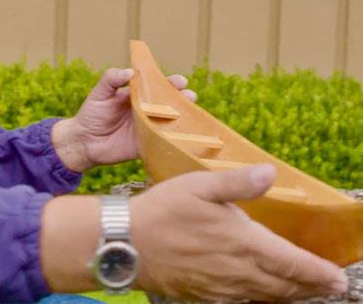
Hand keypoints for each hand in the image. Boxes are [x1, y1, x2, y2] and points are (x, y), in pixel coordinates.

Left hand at [52, 68, 195, 172]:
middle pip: (169, 103)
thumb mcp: (99, 93)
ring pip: (170, 122)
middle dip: (182, 99)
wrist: (83, 142)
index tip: (180, 80)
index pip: (157, 86)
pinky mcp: (147, 145)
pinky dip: (174, 139)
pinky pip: (163, 142)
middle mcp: (147, 111)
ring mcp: (148, 128)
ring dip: (183, 118)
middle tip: (189, 96)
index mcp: (137, 95)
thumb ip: (111, 79)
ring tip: (190, 113)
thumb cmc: (91, 114)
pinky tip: (184, 137)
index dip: (170, 82)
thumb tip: (129, 72)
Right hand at [130, 164, 348, 301]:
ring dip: (289, 295)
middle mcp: (237, 271)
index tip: (339, 278)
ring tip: (302, 290)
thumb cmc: (161, 211)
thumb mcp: (198, 185)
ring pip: (266, 297)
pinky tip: (258, 293)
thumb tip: (270, 173)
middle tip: (329, 286)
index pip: (293, 264)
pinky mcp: (204, 294)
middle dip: (311, 287)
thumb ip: (237, 182)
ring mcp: (221, 287)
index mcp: (241, 242)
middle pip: (285, 286)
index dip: (320, 272)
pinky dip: (260, 300)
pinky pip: (241, 302)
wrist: (125, 243)